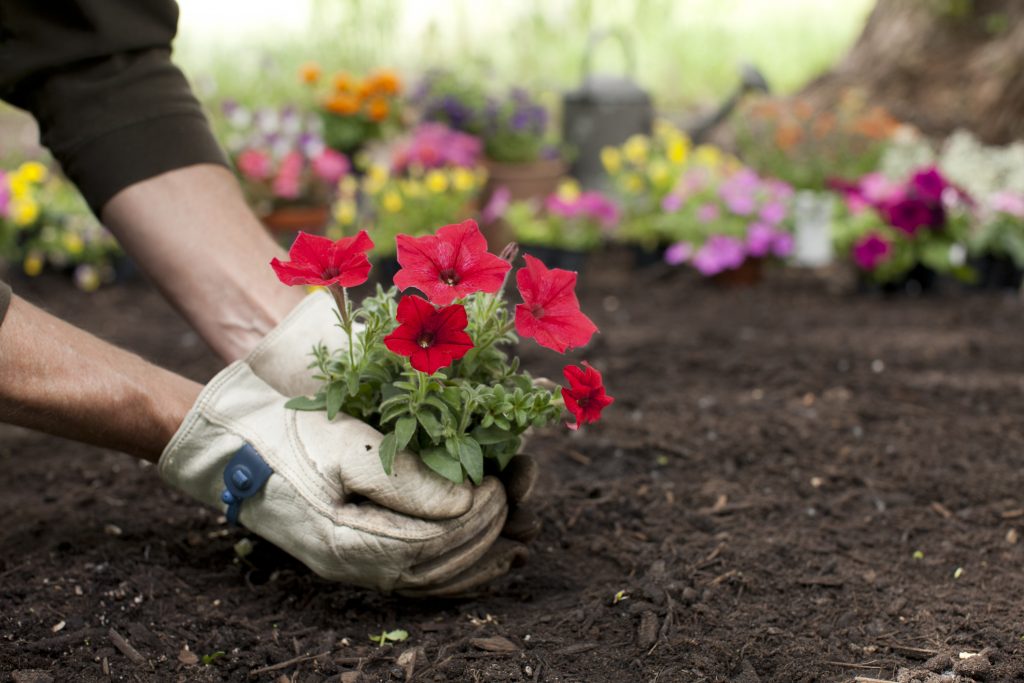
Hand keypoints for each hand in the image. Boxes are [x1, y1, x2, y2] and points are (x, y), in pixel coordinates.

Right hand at [244, 290, 542, 593]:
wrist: (234, 449)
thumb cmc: (291, 437)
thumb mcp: (346, 444)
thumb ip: (406, 478)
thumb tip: (463, 501)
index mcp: (349, 539)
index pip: (433, 541)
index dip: (474, 516)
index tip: (498, 483)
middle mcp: (353, 565)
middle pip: (438, 565)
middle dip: (485, 532)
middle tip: (510, 496)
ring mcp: (353, 567)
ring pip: (430, 581)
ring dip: (479, 562)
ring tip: (516, 542)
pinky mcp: (355, 557)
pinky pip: (414, 579)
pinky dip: (454, 573)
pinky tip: (481, 559)